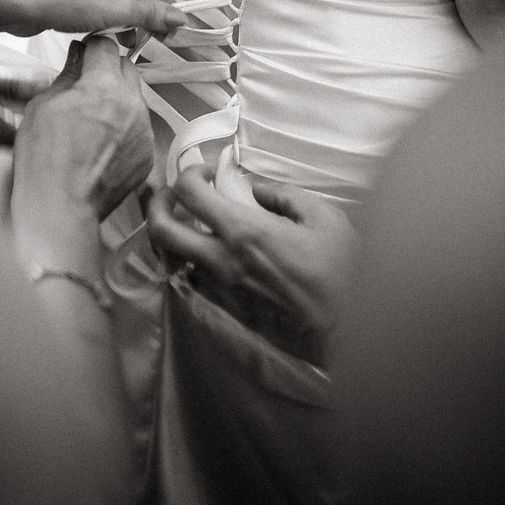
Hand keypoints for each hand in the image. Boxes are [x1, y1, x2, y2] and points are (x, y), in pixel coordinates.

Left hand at [0, 0, 185, 39]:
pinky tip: (98, 25)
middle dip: (140, 10)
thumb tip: (179, 19)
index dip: (163, 6)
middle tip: (145, 37)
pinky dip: (101, 2)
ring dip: (121, 10)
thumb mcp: (116, 11)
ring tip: (121, 37)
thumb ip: (152, 15)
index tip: (167, 30)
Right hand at [11, 36, 153, 275]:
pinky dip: (124, 129)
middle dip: (107, 72)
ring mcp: (144, 130)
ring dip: (117, 101)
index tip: (82, 56)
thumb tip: (77, 56)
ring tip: (91, 123)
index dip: (91, 48)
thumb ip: (67, 75)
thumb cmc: (44, 160)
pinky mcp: (148, 153)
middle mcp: (132, 104)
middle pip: (126, 69)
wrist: (60, 208)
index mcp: (104, 86)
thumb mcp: (43, 105)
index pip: (106, 46)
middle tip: (84, 89)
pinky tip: (100, 145)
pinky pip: (139, 127)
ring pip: (135, 98)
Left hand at [147, 160, 358, 366]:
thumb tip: (257, 189)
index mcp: (244, 231)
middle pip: (161, 231)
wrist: (348, 331)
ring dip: (174, 238)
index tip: (206, 173)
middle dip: (156, 205)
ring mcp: (222, 290)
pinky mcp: (229, 311)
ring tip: (190, 225)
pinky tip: (212, 257)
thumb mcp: (324, 217)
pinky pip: (195, 284)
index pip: (189, 194)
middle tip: (172, 195)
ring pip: (173, 261)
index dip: (189, 173)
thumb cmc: (343, 272)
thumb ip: (285, 196)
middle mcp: (222, 261)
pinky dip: (193, 265)